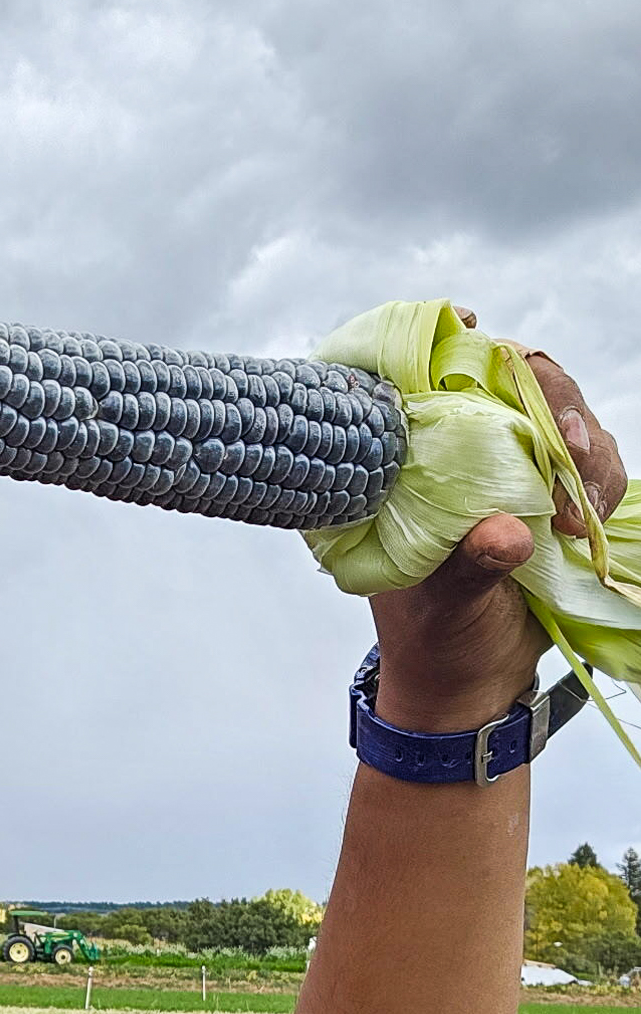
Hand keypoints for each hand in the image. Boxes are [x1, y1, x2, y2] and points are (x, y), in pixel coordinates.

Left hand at [367, 307, 628, 733]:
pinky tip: (588, 520)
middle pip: (510, 379)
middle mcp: (460, 454)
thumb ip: (468, 565)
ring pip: (560, 412)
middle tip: (570, 448)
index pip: (421, 379)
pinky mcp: (553, 492)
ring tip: (580, 507)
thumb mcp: (441, 605)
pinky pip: (593, 458)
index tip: (468, 327)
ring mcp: (510, 469)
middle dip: (549, 399)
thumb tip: (506, 534)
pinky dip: (602, 478)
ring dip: (583, 445)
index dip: (443, 342)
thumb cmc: (435, 640)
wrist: (469, 686)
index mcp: (411, 467)